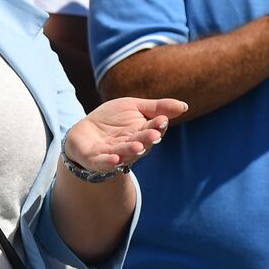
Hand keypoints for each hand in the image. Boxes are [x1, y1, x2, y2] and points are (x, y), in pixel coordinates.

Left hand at [65, 97, 187, 173]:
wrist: (84, 131)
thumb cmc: (112, 119)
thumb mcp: (134, 107)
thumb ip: (157, 108)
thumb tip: (184, 106)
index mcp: (141, 134)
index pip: (152, 129)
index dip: (157, 125)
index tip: (162, 120)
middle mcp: (130, 147)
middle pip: (141, 143)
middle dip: (146, 139)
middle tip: (153, 134)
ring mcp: (113, 154)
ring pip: (124, 154)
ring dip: (131, 151)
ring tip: (137, 147)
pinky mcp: (96, 160)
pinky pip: (103, 163)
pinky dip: (109, 162)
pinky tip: (114, 159)